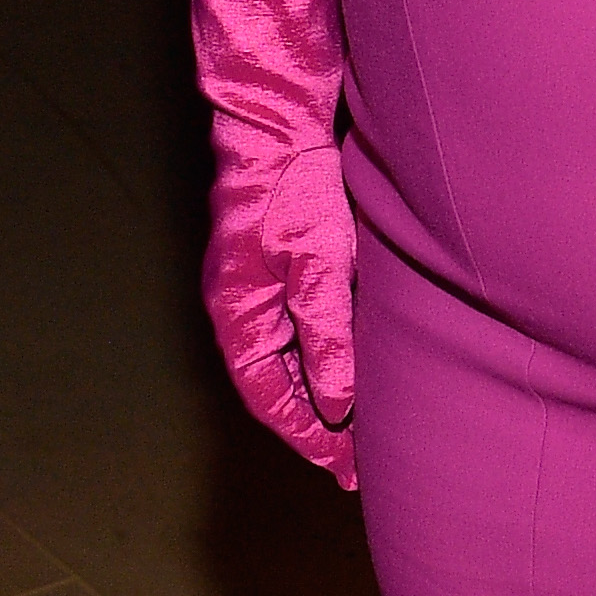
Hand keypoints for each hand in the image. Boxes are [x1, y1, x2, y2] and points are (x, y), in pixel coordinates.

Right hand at [203, 121, 358, 487]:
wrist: (279, 126)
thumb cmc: (296, 191)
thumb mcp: (318, 267)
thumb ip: (328, 337)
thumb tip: (338, 402)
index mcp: (238, 316)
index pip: (268, 399)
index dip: (307, 436)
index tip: (343, 469)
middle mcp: (239, 310)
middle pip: (275, 388)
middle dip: (315, 428)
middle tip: (355, 467)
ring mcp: (254, 291)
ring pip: (287, 363)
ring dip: (319, 398)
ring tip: (358, 433)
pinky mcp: (275, 271)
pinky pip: (294, 333)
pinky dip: (320, 362)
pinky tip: (350, 373)